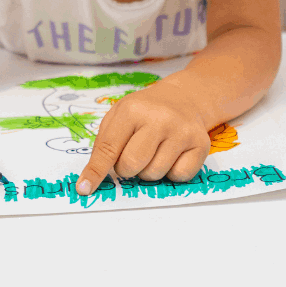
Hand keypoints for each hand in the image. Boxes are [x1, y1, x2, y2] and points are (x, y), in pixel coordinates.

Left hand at [76, 80, 210, 194]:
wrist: (183, 98)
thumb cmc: (145, 111)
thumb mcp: (119, 116)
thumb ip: (105, 143)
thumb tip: (91, 178)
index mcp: (131, 110)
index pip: (108, 147)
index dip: (96, 171)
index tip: (84, 188)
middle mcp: (158, 119)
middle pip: (132, 164)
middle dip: (126, 169)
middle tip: (131, 157)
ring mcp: (181, 132)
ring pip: (154, 174)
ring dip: (148, 171)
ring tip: (153, 151)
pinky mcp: (201, 145)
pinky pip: (179, 176)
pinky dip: (171, 173)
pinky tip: (172, 154)